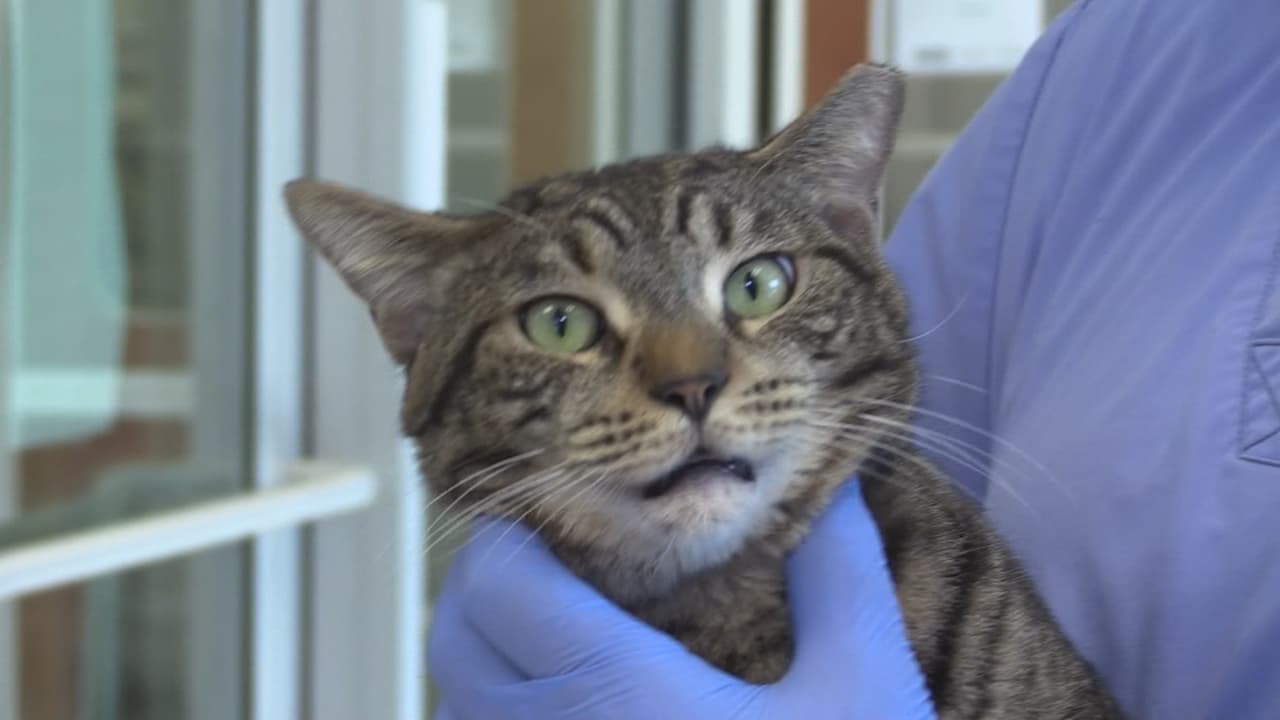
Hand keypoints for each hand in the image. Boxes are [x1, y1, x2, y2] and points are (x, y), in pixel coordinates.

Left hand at [428, 479, 935, 719]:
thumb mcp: (868, 690)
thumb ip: (841, 572)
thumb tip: (837, 483)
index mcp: (614, 696)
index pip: (495, 581)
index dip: (513, 526)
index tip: (561, 501)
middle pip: (455, 636)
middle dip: (490, 579)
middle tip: (560, 552)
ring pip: (457, 707)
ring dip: (488, 653)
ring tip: (562, 622)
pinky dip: (502, 716)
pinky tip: (576, 708)